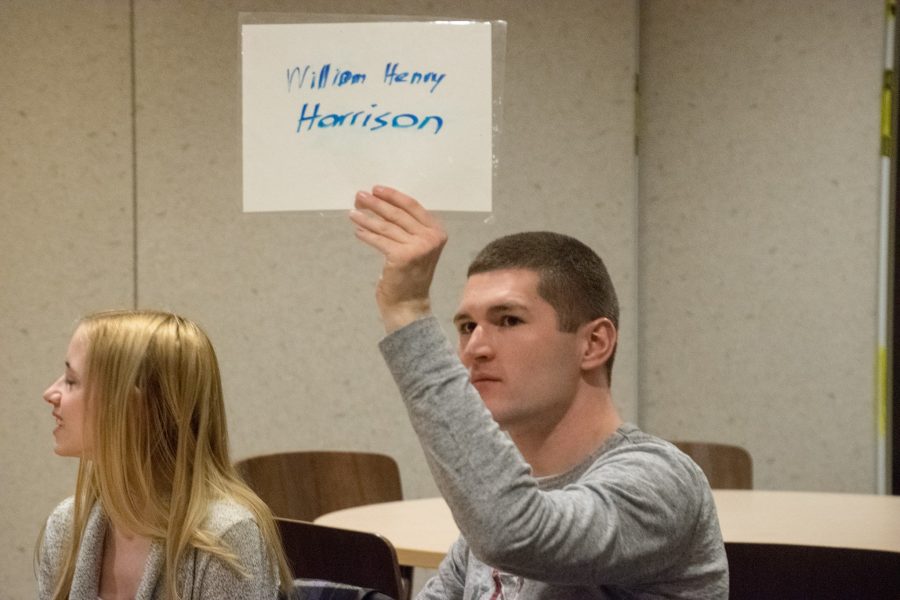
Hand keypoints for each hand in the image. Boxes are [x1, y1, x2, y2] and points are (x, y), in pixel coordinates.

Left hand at [350, 186, 447, 332]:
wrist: (409, 304)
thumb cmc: (410, 276)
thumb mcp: (416, 247)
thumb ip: (408, 228)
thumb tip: (380, 204)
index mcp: (437, 232)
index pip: (413, 206)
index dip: (393, 196)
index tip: (376, 189)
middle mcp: (431, 238)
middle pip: (398, 214)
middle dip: (376, 204)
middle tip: (359, 196)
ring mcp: (418, 247)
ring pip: (387, 227)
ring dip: (367, 218)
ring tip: (352, 212)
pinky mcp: (402, 256)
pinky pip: (380, 240)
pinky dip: (367, 234)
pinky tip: (357, 230)